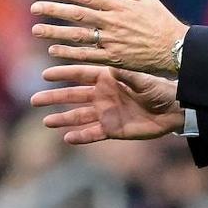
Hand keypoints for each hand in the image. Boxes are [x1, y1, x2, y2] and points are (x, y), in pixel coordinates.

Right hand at [30, 64, 184, 144]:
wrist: (173, 111)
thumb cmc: (160, 90)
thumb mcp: (144, 80)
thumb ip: (127, 76)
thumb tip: (112, 69)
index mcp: (108, 79)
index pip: (80, 76)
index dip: (63, 75)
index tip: (45, 75)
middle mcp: (103, 96)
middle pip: (73, 96)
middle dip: (54, 97)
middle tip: (34, 99)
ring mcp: (106, 113)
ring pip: (79, 116)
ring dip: (63, 118)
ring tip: (45, 121)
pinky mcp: (113, 130)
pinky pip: (93, 133)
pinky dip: (81, 136)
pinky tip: (67, 137)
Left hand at [31, 0, 187, 75]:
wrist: (177, 48)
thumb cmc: (164, 23)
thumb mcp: (148, 0)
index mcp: (119, 5)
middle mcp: (112, 21)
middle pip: (77, 14)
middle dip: (54, 11)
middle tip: (34, 9)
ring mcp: (112, 40)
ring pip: (77, 35)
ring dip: (55, 33)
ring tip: (36, 30)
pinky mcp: (114, 59)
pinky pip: (87, 55)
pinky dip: (69, 53)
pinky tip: (53, 51)